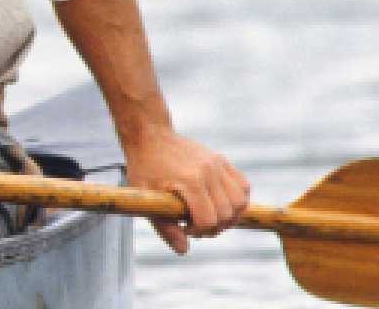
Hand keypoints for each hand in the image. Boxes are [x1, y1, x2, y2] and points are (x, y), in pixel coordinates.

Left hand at [123, 130, 249, 253]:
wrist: (150, 137)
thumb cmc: (144, 168)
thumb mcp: (146, 199)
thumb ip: (165, 227)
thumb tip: (184, 250)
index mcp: (190, 181)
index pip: (208, 219)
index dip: (199, 232)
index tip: (185, 229)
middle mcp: (209, 171)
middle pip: (227, 213)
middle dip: (214, 228)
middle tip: (197, 227)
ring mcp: (218, 164)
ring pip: (240, 201)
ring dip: (230, 217)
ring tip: (210, 219)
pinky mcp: (222, 160)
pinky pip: (243, 186)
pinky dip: (237, 201)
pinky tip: (220, 205)